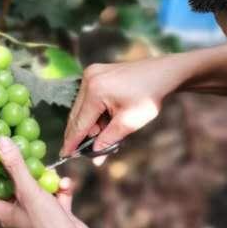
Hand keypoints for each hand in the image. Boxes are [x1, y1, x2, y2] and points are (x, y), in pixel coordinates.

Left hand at [0, 139, 94, 227]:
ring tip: (49, 170)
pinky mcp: (54, 212)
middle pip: (8, 185)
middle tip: (11, 148)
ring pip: (34, 186)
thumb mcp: (29, 190)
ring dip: (44, 176)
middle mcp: (17, 212)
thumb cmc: (47, 222)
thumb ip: (15, 166)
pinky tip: (66, 185)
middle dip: (13, 167)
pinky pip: (54, 193)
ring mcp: (36, 212)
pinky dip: (60, 187)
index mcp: (4, 211)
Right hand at [61, 56, 184, 157]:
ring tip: (99, 136)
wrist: (162, 73)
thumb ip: (109, 139)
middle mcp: (89, 78)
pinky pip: (87, 97)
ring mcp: (91, 73)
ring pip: (81, 106)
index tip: (64, 155)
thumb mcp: (129, 122)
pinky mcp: (95, 72)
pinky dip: (92, 112)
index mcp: (95, 91)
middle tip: (78, 152)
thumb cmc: (149, 96)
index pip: (79, 122)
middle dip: (78, 134)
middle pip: (76, 114)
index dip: (72, 141)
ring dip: (87, 124)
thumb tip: (94, 156)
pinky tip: (102, 122)